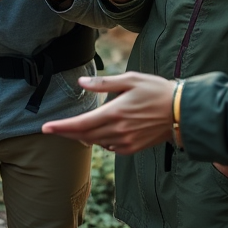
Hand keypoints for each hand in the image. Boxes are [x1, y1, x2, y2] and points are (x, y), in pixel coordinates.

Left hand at [41, 72, 175, 154]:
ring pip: (96, 142)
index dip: (61, 127)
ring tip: (74, 129)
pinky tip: (100, 133)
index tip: (45, 128)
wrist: (181, 111)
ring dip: (83, 137)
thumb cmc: (156, 90)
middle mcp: (118, 131)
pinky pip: (110, 148)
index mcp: (115, 113)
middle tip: (53, 129)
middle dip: (67, 133)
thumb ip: (103, 83)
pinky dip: (100, 141)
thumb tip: (81, 82)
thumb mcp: (130, 79)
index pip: (80, 124)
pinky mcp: (133, 148)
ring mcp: (126, 142)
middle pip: (84, 136)